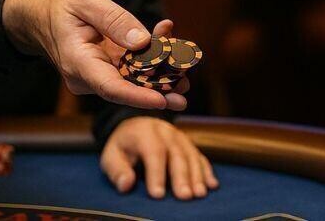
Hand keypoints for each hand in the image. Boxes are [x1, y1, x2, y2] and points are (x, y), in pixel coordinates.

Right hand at [2, 0, 187, 110]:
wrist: (38, 14)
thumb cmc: (59, 2)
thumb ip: (113, 19)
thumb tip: (143, 41)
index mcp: (77, 61)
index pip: (109, 87)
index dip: (138, 96)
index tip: (163, 100)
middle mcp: (86, 75)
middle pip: (125, 88)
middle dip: (158, 88)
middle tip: (186, 87)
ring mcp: (95, 74)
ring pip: (131, 79)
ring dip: (158, 74)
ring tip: (185, 70)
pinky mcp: (104, 68)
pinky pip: (129, 68)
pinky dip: (149, 58)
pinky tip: (169, 45)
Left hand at [100, 117, 218, 199]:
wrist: (136, 127)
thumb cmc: (123, 147)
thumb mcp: (112, 156)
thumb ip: (117, 170)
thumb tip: (126, 184)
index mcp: (144, 131)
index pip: (153, 151)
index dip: (156, 173)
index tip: (157, 195)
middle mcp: (165, 131)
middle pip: (176, 154)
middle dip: (181, 177)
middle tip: (185, 197)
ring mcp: (180, 136)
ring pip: (191, 155)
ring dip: (197, 176)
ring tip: (199, 194)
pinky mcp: (189, 144)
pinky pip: (200, 156)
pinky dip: (207, 171)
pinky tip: (212, 185)